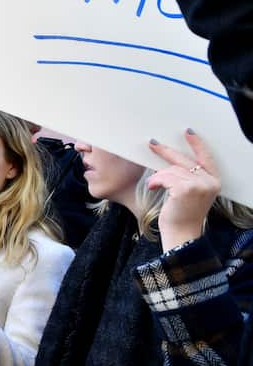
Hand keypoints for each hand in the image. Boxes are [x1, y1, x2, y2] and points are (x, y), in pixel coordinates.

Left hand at [147, 131, 220, 251]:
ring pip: (171, 170)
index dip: (197, 144)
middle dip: (165, 151)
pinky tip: (154, 187)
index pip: (206, 157)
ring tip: (155, 185)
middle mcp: (209, 182)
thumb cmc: (182, 214)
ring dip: (159, 176)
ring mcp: (199, 185)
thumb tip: (171, 160)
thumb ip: (188, 177)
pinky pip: (164, 177)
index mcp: (213, 181)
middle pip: (184, 160)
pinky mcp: (186, 188)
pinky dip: (156, 181)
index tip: (188, 132)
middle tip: (152, 143)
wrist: (181, 233)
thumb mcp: (190, 193)